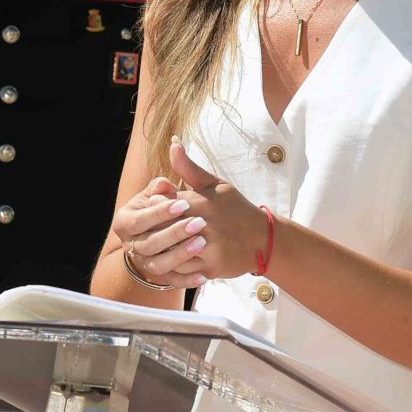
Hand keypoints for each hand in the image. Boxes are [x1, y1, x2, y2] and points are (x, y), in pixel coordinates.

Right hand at [112, 175, 209, 287]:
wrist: (155, 230)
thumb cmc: (157, 207)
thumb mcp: (154, 195)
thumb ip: (159, 188)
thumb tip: (164, 184)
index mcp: (124, 223)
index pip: (139, 220)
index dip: (160, 213)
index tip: (184, 204)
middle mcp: (130, 246)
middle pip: (149, 244)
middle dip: (174, 233)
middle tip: (198, 223)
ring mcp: (144, 263)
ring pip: (158, 265)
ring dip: (180, 255)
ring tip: (202, 243)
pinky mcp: (160, 277)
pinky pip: (172, 281)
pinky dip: (187, 281)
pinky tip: (204, 275)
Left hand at [160, 137, 269, 280]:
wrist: (263, 238)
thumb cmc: (235, 208)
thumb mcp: (214, 184)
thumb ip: (189, 167)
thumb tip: (173, 142)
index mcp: (199, 202)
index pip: (160, 204)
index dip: (154, 206)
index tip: (154, 209)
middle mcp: (202, 225)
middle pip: (161, 229)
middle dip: (154, 230)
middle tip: (148, 231)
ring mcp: (207, 249)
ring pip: (169, 252)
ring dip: (161, 250)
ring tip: (159, 246)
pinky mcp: (211, 267)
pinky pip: (182, 270)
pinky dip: (173, 266)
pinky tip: (170, 260)